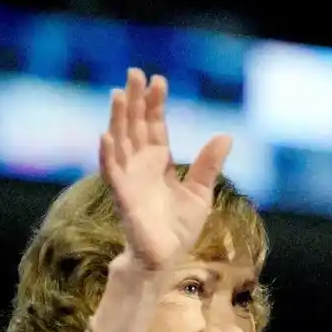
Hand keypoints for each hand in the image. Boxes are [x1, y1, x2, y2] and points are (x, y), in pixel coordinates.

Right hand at [99, 68, 232, 271]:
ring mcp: (129, 180)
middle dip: (135, 100)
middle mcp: (140, 166)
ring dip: (118, 119)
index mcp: (159, 163)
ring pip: (120, 143)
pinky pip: (111, 173)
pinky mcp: (122, 198)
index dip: (156, 104)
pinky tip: (106, 135)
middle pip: (135, 126)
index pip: (155, 127)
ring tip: (119, 94)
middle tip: (134, 72)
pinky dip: (107, 155)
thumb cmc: (177, 228)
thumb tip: (225, 134)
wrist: (164, 260)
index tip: (159, 80)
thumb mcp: (200, 193)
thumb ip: (209, 165)